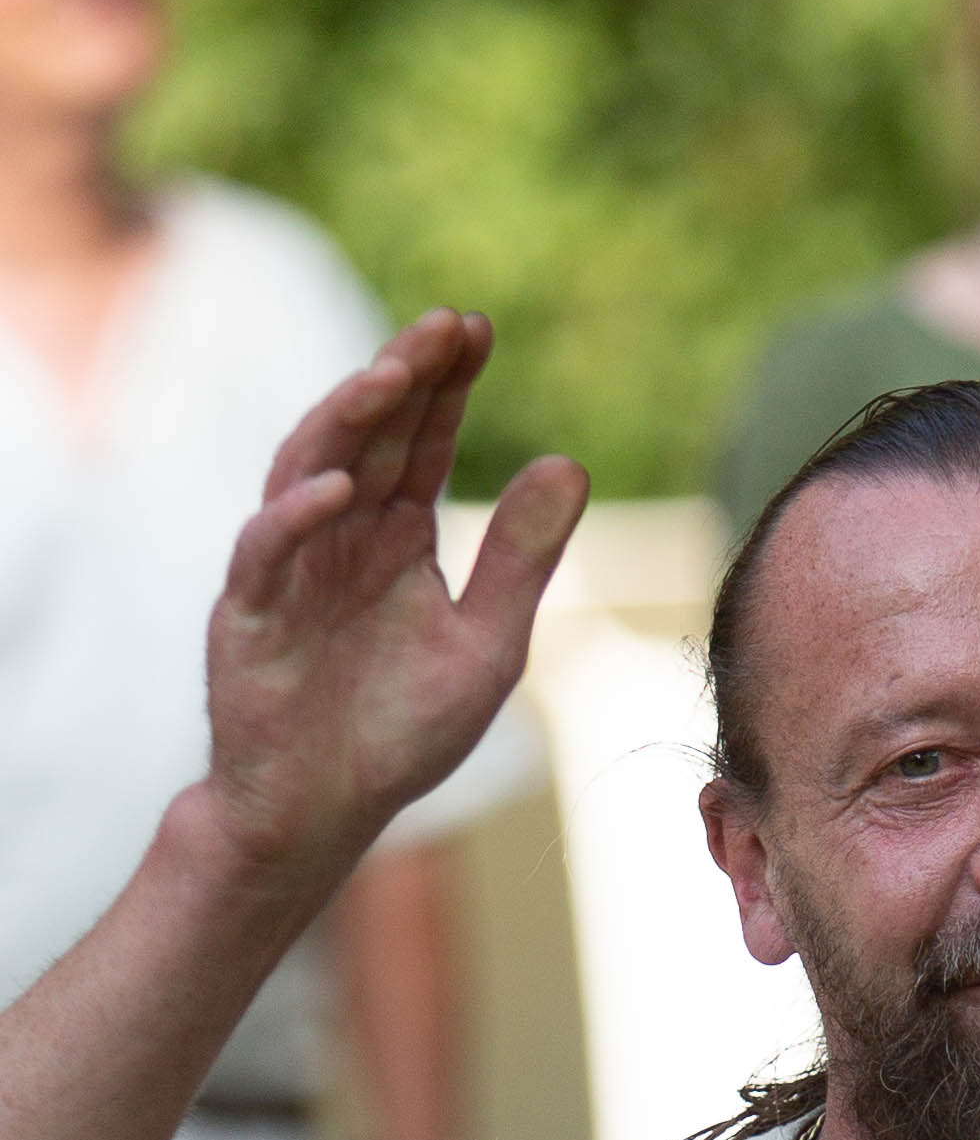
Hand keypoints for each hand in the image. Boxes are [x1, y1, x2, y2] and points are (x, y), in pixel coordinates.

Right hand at [180, 312, 584, 920]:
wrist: (319, 812)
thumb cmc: (398, 731)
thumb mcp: (485, 644)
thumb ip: (521, 559)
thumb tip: (571, 462)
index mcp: (396, 538)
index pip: (420, 441)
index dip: (444, 384)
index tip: (478, 329)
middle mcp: (339, 536)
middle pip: (368, 436)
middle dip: (402, 377)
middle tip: (442, 327)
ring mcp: (288, 568)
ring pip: (308, 470)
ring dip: (346, 421)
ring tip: (391, 376)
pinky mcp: (248, 615)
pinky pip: (265, 553)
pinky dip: (296, 519)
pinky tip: (340, 491)